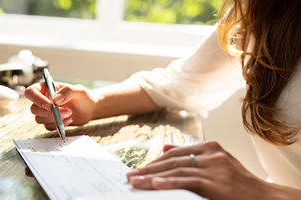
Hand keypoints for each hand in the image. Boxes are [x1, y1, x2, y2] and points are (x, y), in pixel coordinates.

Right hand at [24, 82, 96, 129]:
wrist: (89, 109)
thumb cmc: (84, 97)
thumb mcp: (79, 91)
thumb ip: (68, 91)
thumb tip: (55, 99)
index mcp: (46, 88)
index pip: (30, 92)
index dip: (37, 99)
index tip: (50, 105)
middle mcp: (43, 99)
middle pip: (33, 108)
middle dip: (49, 113)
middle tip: (66, 111)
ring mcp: (46, 111)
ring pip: (39, 119)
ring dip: (54, 119)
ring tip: (69, 114)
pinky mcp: (50, 121)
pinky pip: (47, 126)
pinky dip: (57, 125)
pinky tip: (69, 120)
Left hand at [126, 141, 271, 199]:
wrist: (265, 198)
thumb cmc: (239, 183)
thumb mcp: (216, 164)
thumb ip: (191, 155)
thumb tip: (164, 148)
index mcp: (210, 147)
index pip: (175, 152)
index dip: (154, 161)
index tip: (139, 168)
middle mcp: (212, 154)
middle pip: (172, 160)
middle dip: (149, 168)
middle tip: (131, 176)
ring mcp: (215, 167)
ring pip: (177, 169)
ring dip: (153, 176)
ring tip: (136, 182)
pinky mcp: (218, 183)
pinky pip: (189, 181)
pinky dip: (171, 182)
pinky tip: (156, 184)